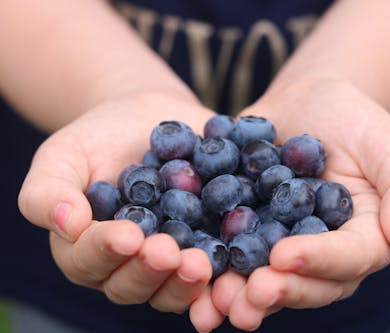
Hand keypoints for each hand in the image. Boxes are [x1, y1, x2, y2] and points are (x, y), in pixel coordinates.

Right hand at [17, 91, 224, 330]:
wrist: (147, 119)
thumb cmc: (97, 139)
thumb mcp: (63, 155)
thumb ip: (49, 192)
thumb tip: (67, 226)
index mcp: (88, 250)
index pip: (90, 261)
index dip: (106, 251)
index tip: (128, 235)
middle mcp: (129, 265)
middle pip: (134, 284)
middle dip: (151, 271)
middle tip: (169, 253)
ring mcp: (170, 260)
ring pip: (173, 287)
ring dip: (186, 282)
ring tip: (202, 263)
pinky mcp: (206, 246)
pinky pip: (215, 268)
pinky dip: (225, 274)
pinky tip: (237, 264)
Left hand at [209, 80, 389, 329]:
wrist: (308, 102)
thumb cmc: (356, 119)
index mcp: (363, 238)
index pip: (350, 259)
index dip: (320, 261)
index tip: (286, 256)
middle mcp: (323, 252)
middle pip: (307, 282)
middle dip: (278, 290)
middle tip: (249, 295)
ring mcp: (282, 244)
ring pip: (266, 278)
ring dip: (241, 293)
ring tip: (216, 302)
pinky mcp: (248, 230)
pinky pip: (231, 251)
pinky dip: (212, 264)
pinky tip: (189, 268)